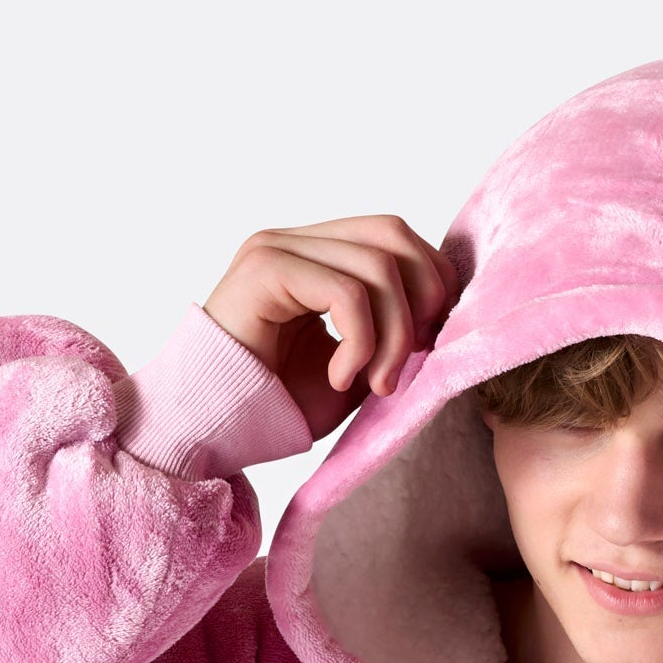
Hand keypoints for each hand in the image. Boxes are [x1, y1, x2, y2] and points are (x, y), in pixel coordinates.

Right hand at [204, 215, 460, 437]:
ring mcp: (278, 248)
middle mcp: (299, 241)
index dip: (432, 285)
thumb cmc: (281, 404)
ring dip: (395, 337)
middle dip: (424, 302)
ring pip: (378, 266)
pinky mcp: (265, 269)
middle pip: (395, 235)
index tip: (429, 347)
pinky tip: (342, 379)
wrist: (217, 427)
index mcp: (320, 255)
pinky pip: (346, 292)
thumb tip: (446, 320)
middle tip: (412, 363)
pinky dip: (361, 343)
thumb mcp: (359, 369)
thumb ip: (395, 336)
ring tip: (378, 384)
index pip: (397, 237)